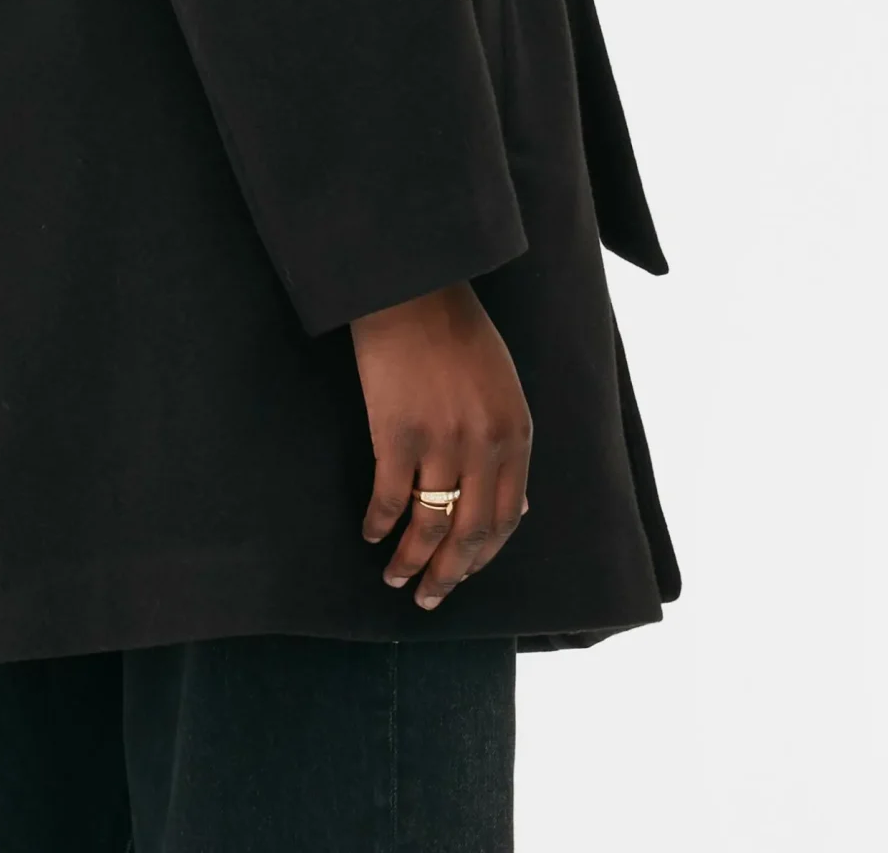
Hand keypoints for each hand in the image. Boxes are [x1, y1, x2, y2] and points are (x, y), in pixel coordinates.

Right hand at [349, 279, 531, 609]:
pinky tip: (372, 534)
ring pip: (429, 525)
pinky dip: (380, 523)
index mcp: (515, 434)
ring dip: (412, 561)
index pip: (505, 519)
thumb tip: (516, 509)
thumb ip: (508, 448)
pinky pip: (389, 497)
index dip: (483, 557)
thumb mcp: (502, 388)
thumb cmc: (456, 331)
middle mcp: (485, 447)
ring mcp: (441, 443)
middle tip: (430, 598)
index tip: (464, 576)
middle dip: (449, 574)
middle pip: (469, 533)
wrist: (413, 289)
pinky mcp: (397, 434)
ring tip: (396, 579)